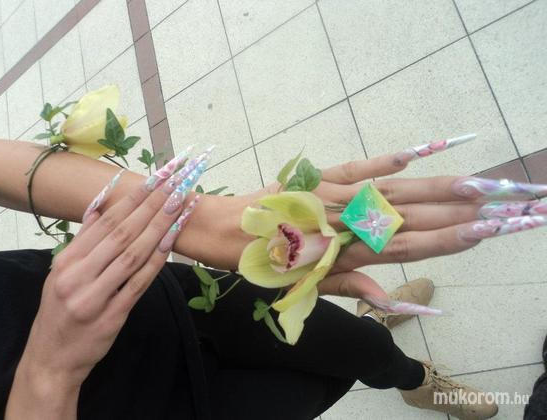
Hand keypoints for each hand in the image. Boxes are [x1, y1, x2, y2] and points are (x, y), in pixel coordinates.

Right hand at [5, 172, 199, 418]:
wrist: (51, 359)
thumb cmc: (60, 310)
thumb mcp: (61, 272)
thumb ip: (84, 238)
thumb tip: (101, 202)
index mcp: (67, 260)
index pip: (106, 220)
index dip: (135, 197)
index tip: (157, 177)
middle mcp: (78, 274)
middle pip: (123, 232)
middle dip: (153, 204)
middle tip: (177, 182)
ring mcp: (94, 296)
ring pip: (133, 254)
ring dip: (160, 226)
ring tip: (181, 204)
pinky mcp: (112, 316)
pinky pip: (139, 283)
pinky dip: (157, 260)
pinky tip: (172, 240)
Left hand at [237, 150, 544, 302]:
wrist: (222, 231)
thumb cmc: (263, 264)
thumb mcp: (303, 285)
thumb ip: (347, 286)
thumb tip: (389, 299)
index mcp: (344, 253)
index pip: (405, 247)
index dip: (446, 240)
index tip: (482, 232)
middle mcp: (343, 223)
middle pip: (408, 217)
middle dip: (454, 211)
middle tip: (496, 201)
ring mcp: (330, 197)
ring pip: (390, 192)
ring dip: (432, 187)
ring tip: (472, 182)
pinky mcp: (314, 178)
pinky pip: (354, 168)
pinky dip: (381, 161)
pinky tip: (411, 154)